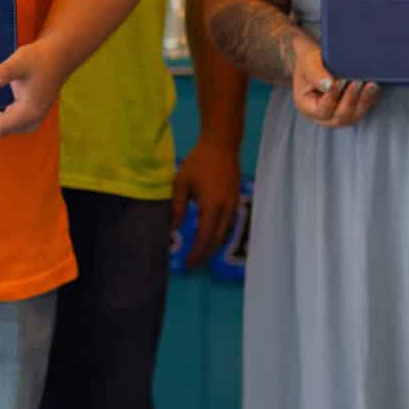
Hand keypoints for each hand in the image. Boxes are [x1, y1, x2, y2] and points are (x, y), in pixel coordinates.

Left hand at [0, 37, 67, 138]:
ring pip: (3, 124)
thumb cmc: (40, 58)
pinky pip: (7, 119)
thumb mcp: (20, 61)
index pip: (0, 127)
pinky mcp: (29, 110)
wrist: (59, 55)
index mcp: (29, 112)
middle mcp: (31, 118)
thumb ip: (4, 72)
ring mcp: (31, 116)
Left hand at [169, 139, 242, 268]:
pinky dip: (219, 235)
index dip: (196, 253)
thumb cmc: (198, 162)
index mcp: (211, 206)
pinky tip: (210, 236)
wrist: (222, 145)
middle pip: (217, 240)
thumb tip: (172, 228)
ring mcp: (234, 205)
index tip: (188, 264)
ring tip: (200, 253)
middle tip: (193, 264)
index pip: (204, 237)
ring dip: (212, 246)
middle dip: (205, 255)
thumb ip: (177, 207)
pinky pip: (228, 225)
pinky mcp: (236, 200)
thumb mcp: (182, 183)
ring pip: (224, 234)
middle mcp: (226, 210)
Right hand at [287, 39, 378, 129]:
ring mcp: (336, 115)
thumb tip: (328, 86)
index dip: (332, 97)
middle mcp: (321, 116)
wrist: (318, 59)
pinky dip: (368, 100)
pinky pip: (362, 111)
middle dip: (350, 101)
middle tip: (357, 82)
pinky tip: (374, 87)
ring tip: (371, 85)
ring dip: (363, 102)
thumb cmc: (310, 59)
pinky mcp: (350, 111)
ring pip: (353, 117)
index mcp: (306, 106)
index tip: (341, 80)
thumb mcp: (308, 61)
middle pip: (339, 118)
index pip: (322, 110)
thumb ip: (315, 73)